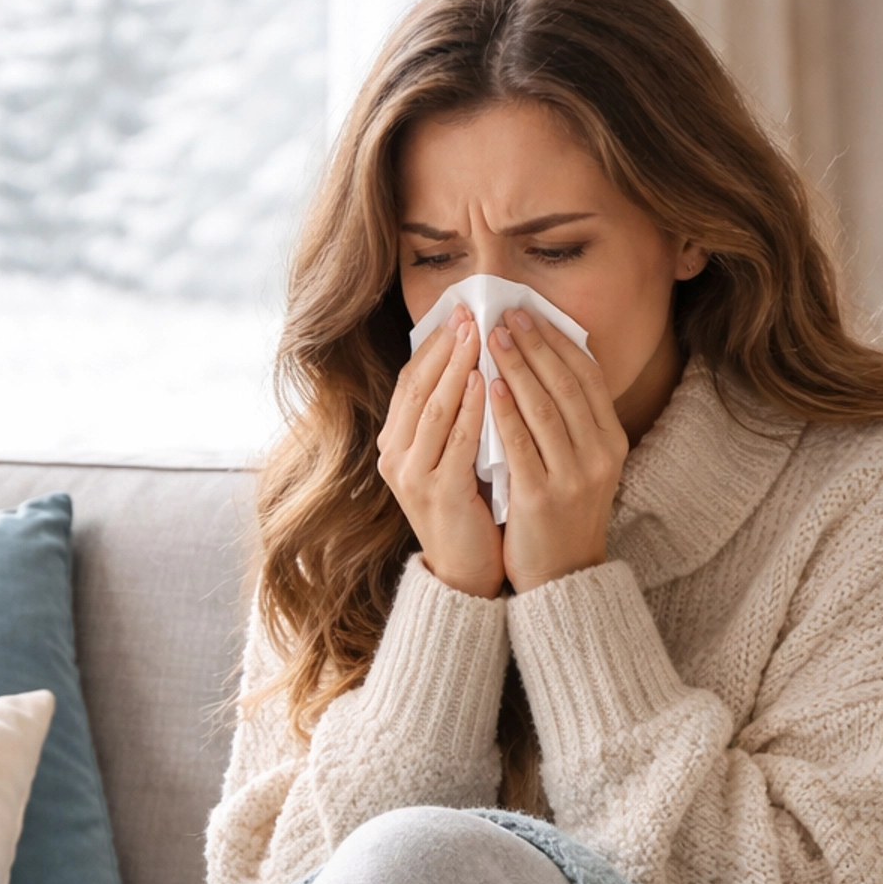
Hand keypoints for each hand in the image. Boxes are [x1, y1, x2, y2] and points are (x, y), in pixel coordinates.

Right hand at [377, 309, 503, 599]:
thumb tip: (473, 359)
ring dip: (458, 366)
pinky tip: (487, 381)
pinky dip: (470, 408)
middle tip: (470, 312)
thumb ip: (453, 416)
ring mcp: (412, 476)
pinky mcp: (438, 493)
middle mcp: (395, 456)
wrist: (466, 571)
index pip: (410, 380)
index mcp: (394, 443)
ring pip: (433, 408)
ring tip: (480, 334)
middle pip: (417, 387)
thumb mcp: (451, 455)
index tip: (459, 312)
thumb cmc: (467, 507)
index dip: (433, 344)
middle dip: (445, 346)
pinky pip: (455, 440)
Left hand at [489, 311, 629, 594]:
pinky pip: (521, 444)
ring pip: (544, 408)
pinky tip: (488, 385)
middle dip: (535, 344)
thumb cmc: (563, 515)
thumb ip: (571, 423)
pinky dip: (505, 410)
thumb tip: (544, 363)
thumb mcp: (582, 465)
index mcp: (612, 442)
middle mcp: (599, 456)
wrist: (563, 578)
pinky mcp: (541, 497)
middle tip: (506, 314)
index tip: (532, 314)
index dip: (559, 342)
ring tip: (492, 337)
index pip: (587, 378)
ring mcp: (573, 477)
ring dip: (517, 367)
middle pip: (566, 385)